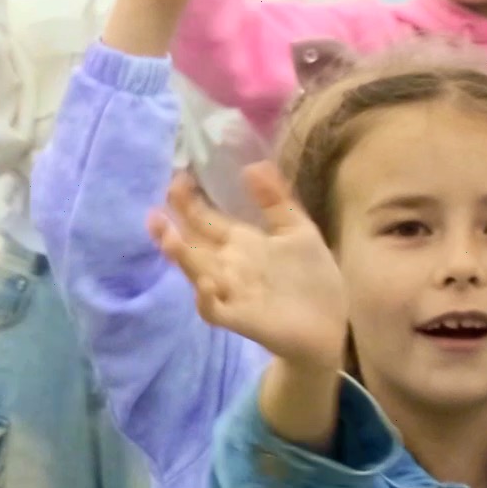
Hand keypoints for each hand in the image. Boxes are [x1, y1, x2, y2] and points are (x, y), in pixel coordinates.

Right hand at [152, 164, 347, 374]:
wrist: (331, 323)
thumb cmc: (311, 277)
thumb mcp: (297, 230)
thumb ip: (275, 200)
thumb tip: (253, 165)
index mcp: (240, 243)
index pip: (204, 220)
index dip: (188, 202)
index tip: (176, 179)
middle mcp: (227, 266)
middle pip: (192, 245)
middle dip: (171, 230)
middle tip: (155, 213)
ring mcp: (231, 292)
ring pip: (197, 274)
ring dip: (181, 258)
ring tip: (169, 239)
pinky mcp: (240, 318)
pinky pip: (214, 311)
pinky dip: (207, 299)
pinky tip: (208, 284)